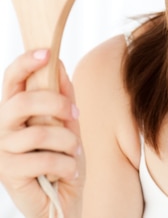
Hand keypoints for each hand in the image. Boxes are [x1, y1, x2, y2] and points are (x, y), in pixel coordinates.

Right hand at [0, 50, 83, 217]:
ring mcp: (2, 150)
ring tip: (74, 152)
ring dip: (67, 142)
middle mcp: (3, 126)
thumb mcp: (68, 124)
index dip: (26, 62)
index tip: (47, 52)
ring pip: (39, 134)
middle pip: (22, 102)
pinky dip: (65, 164)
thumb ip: (63, 97)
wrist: (61, 202)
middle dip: (56, 104)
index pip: (12, 78)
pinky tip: (69, 170)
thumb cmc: (61, 158)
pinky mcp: (8, 174)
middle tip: (74, 115)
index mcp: (15, 108)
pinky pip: (44, 159)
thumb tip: (59, 66)